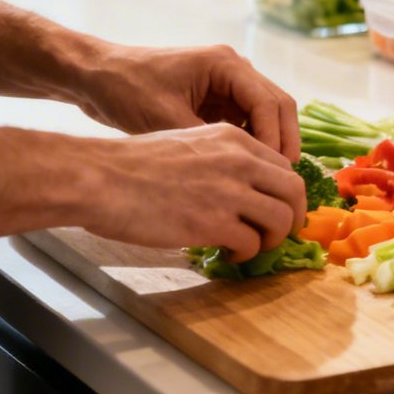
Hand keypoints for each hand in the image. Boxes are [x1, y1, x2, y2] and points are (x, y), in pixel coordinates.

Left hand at [75, 44, 299, 159]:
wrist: (95, 77)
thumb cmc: (126, 90)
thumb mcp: (167, 119)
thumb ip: (208, 141)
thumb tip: (240, 173)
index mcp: (225, 65)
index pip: (269, 103)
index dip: (276, 139)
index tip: (275, 173)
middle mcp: (233, 69)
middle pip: (277, 106)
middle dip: (283, 142)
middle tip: (282, 180)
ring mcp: (226, 84)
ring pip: (265, 115)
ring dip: (269, 144)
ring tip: (266, 180)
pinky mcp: (215, 99)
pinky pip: (246, 122)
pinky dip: (251, 144)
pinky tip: (245, 171)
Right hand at [82, 123, 306, 260]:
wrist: (100, 178)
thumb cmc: (132, 164)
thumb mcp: (187, 143)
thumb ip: (220, 159)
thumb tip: (242, 187)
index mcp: (232, 139)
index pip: (282, 165)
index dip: (286, 192)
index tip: (279, 208)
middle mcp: (238, 161)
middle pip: (293, 191)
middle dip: (292, 217)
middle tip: (279, 234)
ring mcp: (228, 192)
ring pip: (281, 220)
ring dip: (272, 240)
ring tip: (252, 247)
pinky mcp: (213, 223)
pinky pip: (251, 244)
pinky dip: (246, 254)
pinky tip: (228, 254)